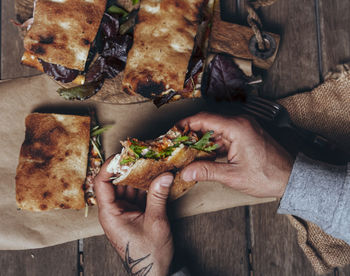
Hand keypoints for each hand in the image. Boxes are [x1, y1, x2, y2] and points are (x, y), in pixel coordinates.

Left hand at [94, 157, 173, 275]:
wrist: (155, 272)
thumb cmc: (149, 253)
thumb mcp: (156, 222)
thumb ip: (158, 196)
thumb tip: (165, 174)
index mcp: (110, 214)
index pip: (101, 183)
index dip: (109, 166)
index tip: (123, 155)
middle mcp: (113, 210)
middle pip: (115, 182)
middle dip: (128, 168)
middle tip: (142, 156)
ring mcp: (123, 211)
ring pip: (127, 187)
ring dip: (139, 176)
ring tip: (152, 164)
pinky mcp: (132, 213)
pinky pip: (136, 194)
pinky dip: (145, 186)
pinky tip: (155, 178)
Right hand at [179, 112, 293, 197]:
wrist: (292, 178)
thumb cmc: (268, 175)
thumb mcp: (233, 175)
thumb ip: (206, 171)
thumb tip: (186, 171)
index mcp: (237, 127)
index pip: (204, 118)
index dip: (186, 123)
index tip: (174, 130)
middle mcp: (240, 123)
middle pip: (209, 122)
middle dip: (192, 132)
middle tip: (178, 142)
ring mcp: (244, 128)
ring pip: (216, 129)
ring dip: (202, 139)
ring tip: (188, 150)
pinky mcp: (246, 135)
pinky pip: (225, 135)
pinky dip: (213, 143)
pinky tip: (204, 153)